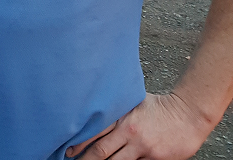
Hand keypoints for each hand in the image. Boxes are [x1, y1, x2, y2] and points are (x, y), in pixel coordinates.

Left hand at [66, 93, 210, 159]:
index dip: (78, 143)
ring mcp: (142, 147)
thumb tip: (96, 112)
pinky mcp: (154, 158)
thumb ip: (117, 110)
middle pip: (100, 151)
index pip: (93, 132)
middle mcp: (128, 133)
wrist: (189, 115)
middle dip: (85, 159)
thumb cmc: (161, 107)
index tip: (67, 149)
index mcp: (121, 117)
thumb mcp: (133, 102)